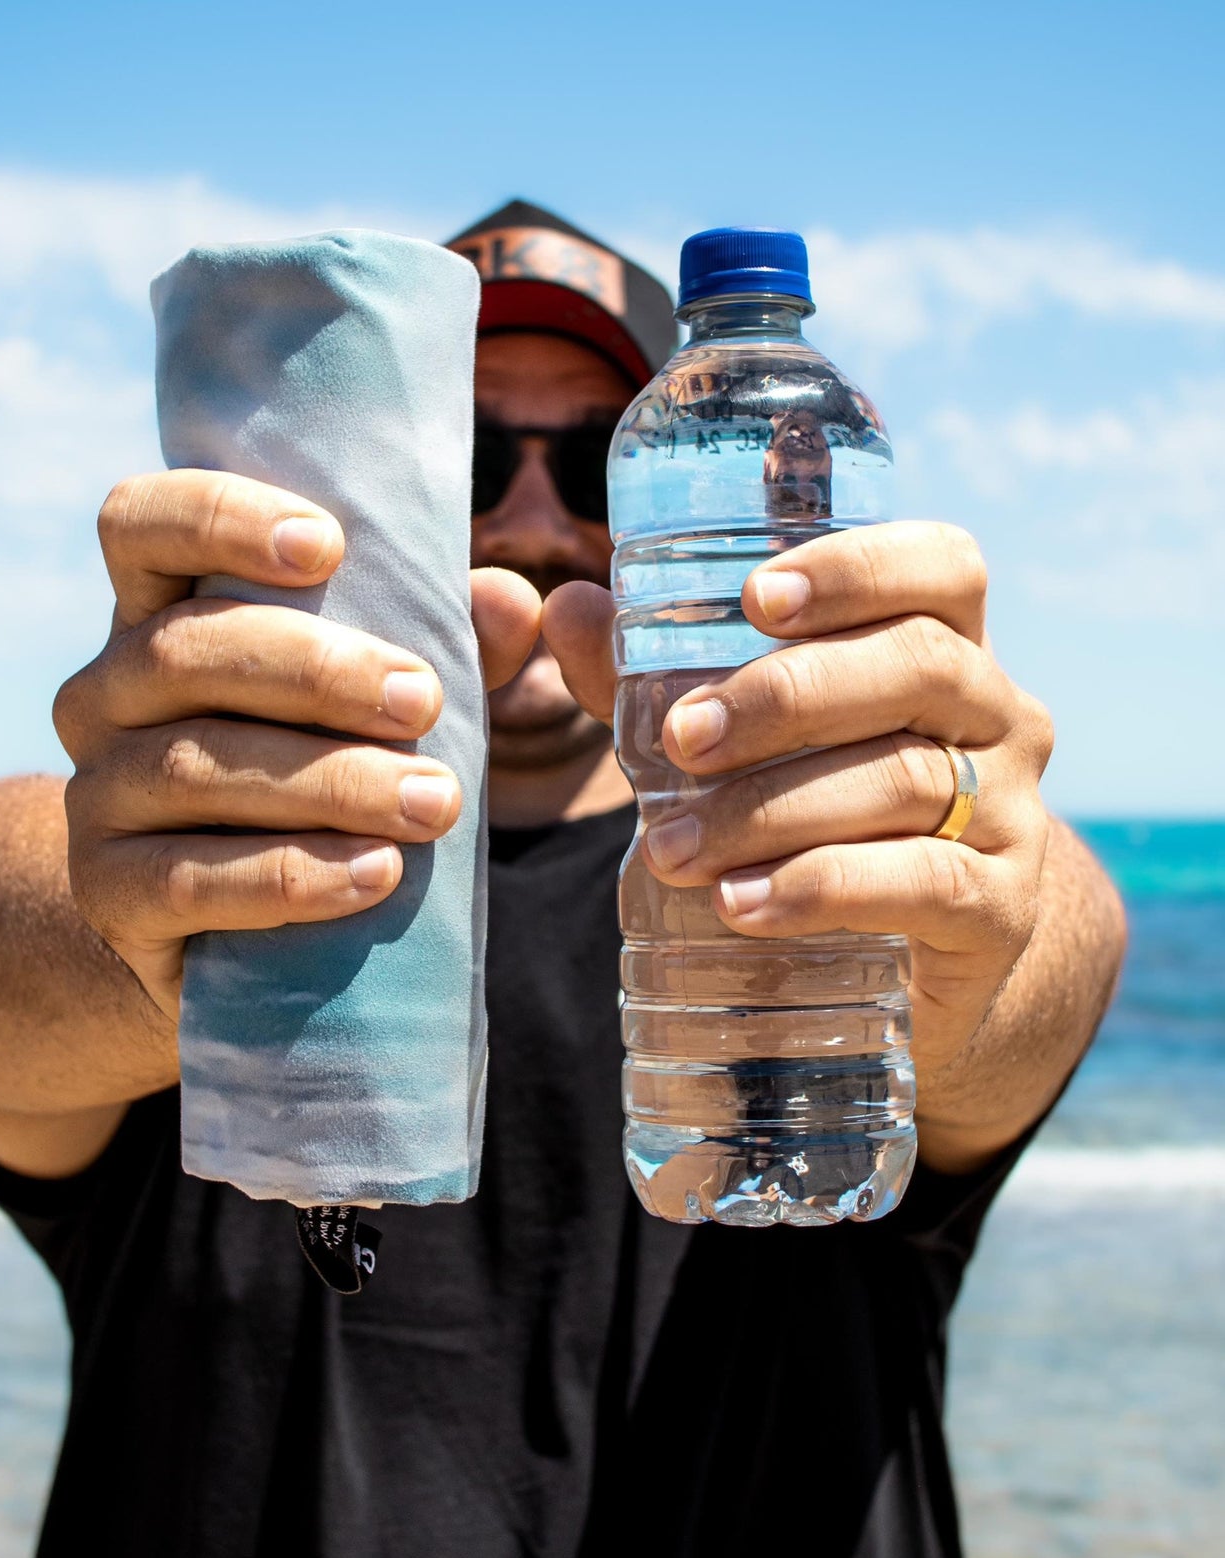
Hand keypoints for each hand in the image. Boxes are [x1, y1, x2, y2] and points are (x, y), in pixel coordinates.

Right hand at [55, 469, 539, 1018]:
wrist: (227, 941)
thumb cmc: (316, 785)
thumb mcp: (382, 706)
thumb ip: (449, 647)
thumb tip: (514, 603)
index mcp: (157, 616)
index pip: (140, 522)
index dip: (218, 516)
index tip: (328, 544)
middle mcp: (104, 695)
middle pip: (182, 649)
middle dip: (315, 671)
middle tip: (423, 700)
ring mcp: (94, 797)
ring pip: (193, 766)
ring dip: (328, 782)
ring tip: (433, 804)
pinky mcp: (109, 897)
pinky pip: (189, 879)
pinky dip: (291, 875)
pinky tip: (375, 875)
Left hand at [543, 522, 1054, 1103]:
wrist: (926, 967)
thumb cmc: (823, 818)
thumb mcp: (749, 745)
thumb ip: (663, 680)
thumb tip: (569, 608)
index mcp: (945, 646)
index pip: (940, 568)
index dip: (857, 567)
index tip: (755, 595)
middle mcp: (998, 715)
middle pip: (915, 666)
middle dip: (785, 694)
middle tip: (680, 739)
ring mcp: (1010, 813)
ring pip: (906, 779)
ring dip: (772, 809)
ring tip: (670, 848)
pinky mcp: (999, 910)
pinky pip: (922, 882)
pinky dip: (822, 887)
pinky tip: (742, 903)